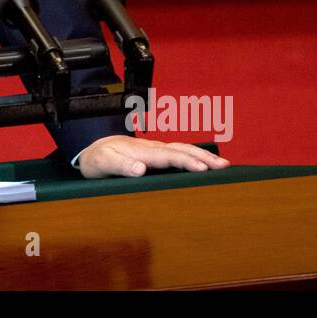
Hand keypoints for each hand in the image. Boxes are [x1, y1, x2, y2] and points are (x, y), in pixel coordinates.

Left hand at [77, 135, 228, 179]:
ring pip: (182, 149)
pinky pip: (178, 152)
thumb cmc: (97, 159)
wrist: (91, 150)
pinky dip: (194, 155)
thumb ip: (119, 166)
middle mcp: (150, 148)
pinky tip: (204, 162)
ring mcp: (154, 149)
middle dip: (203, 157)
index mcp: (140, 151)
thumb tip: (141, 169)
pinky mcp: (155, 153)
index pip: (167, 156)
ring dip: (202, 155)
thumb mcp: (102, 164)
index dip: (185, 162)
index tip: (203, 169)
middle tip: (224, 166)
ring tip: (223, 164)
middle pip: (181, 150)